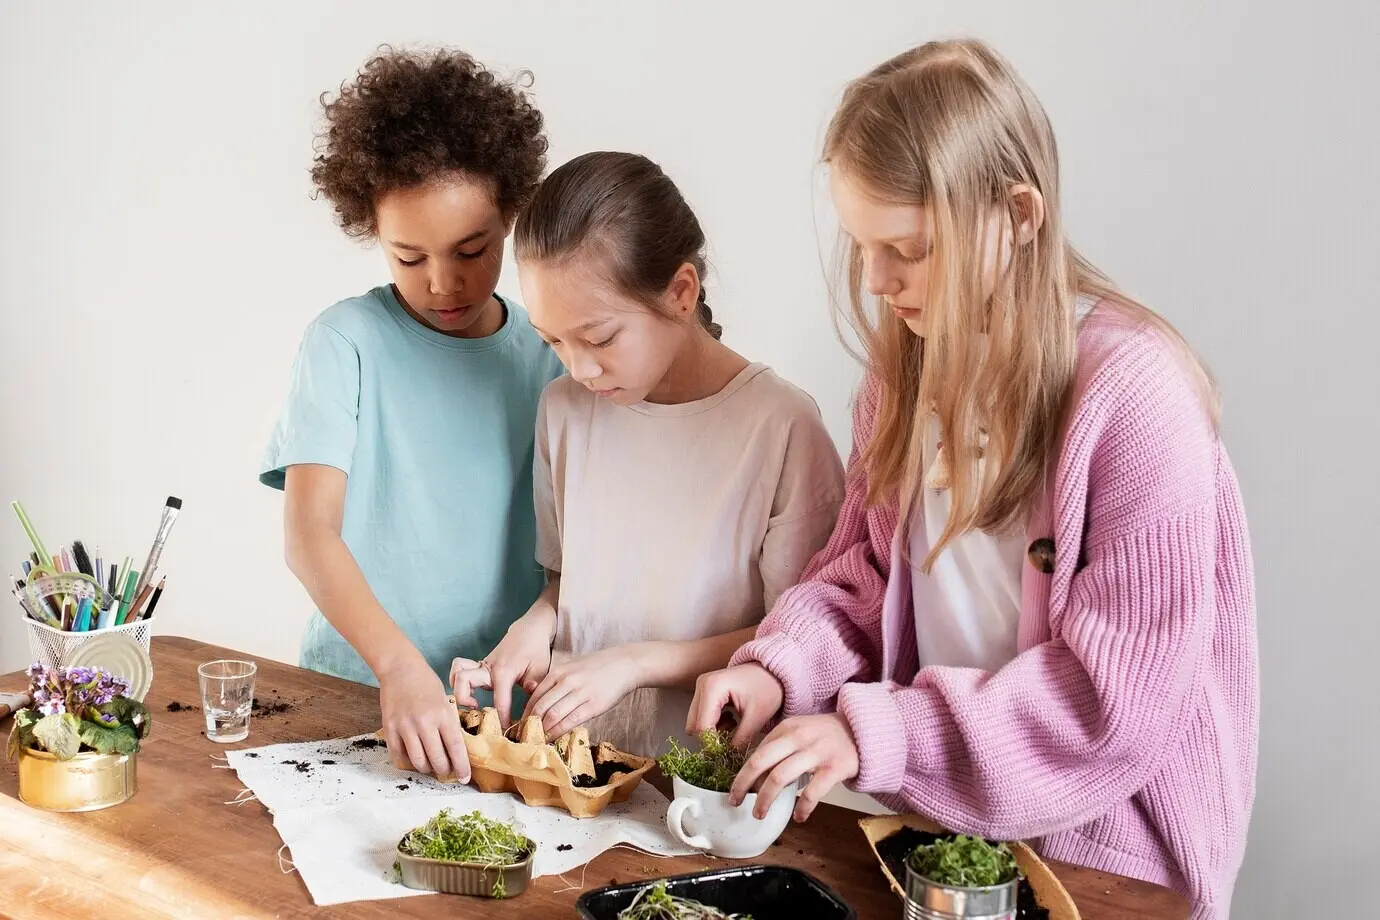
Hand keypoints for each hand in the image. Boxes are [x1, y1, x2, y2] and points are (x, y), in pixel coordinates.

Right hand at [378, 654, 469, 782]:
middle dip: (444, 770)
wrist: (400, 668)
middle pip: (437, 758)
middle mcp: (425, 722)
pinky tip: (412, 759)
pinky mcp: (390, 727)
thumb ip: (448, 723)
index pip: (455, 747)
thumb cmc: (427, 683)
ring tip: (430, 767)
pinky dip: (407, 761)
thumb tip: (454, 749)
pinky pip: (398, 754)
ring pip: (418, 760)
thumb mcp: (445, 701)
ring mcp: (405, 726)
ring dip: (426, 769)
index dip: (461, 766)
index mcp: (443, 714)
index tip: (465, 778)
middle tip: (446, 771)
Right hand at [451, 608, 555, 725]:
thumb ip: (534, 689)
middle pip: (462, 680)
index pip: (498, 702)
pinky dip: (459, 682)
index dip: (501, 719)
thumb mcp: (541, 670)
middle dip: (464, 700)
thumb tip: (531, 708)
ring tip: (471, 703)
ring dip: (458, 688)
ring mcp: (481, 666)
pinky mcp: (479, 666)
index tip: (505, 733)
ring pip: (457, 673)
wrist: (530, 629)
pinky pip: (461, 671)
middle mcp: (487, 668)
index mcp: (503, 671)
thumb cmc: (536, 650)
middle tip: (479, 712)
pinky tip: (471, 694)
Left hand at [523, 646, 642, 738]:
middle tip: (526, 738)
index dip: (525, 715)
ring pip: (553, 716)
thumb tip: (538, 703)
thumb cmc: (596, 668)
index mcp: (558, 672)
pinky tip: (554, 738)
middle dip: (531, 726)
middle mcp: (566, 682)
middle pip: (540, 708)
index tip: (521, 727)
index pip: (534, 697)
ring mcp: (580, 693)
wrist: (624, 664)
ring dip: (543, 731)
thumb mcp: (572, 669)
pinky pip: (571, 721)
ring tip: (538, 741)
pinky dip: (559, 732)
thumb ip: (555, 683)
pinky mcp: (593, 705)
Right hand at [686, 663, 783, 748]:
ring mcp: (701, 686)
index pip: (702, 726)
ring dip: (713, 731)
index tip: (727, 754)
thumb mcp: (756, 717)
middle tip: (732, 740)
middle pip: (694, 725)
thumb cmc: (767, 688)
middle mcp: (702, 684)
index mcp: (712, 687)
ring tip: (734, 725)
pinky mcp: (704, 690)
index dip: (713, 744)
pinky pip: (700, 716)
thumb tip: (727, 758)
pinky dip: (714, 724)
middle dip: (712, 738)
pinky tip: (731, 719)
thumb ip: (740, 740)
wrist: (772, 671)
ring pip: (696, 722)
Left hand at [730, 712, 858, 822]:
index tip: (736, 790)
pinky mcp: (834, 767)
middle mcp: (798, 737)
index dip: (743, 773)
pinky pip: (812, 791)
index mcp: (787, 728)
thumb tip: (755, 775)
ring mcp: (816, 752)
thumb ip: (779, 747)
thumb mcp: (800, 731)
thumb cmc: (826, 735)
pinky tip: (798, 817)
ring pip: (780, 777)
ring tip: (759, 813)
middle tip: (735, 801)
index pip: (757, 752)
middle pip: (761, 762)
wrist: (863, 730)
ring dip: (765, 798)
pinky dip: (802, 807)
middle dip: (743, 784)